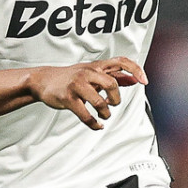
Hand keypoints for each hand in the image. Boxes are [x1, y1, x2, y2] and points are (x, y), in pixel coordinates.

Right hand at [30, 57, 146, 129]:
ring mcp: (77, 85)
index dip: (135, 70)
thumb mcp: (93, 73)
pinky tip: (97, 125)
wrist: (43, 80)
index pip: (121, 61)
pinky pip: (86, 115)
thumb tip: (134, 79)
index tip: (145, 82)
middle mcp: (87, 73)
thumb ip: (114, 76)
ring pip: (100, 102)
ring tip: (103, 115)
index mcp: (96, 66)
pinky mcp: (68, 98)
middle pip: (112, 84)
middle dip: (116, 99)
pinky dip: (94, 124)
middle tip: (112, 104)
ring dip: (105, 113)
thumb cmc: (71, 77)